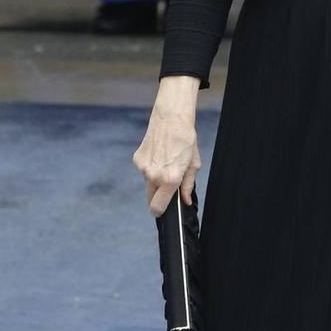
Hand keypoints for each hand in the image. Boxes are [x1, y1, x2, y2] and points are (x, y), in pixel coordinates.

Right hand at [134, 77, 202, 216]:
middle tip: (168, 184)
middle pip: (151, 198)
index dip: (160, 212)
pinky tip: (158, 154)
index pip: (157, 207)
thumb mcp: (193, 164)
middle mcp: (154, 176)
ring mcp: (143, 168)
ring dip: (155, 179)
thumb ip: (188, 185)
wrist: (171, 118)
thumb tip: (186, 200)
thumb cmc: (185, 139)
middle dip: (158, 196)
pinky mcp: (137, 159)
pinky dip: (150, 167)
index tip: (163, 210)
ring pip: (148, 183)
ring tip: (166, 162)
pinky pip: (144, 170)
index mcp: (170, 179)